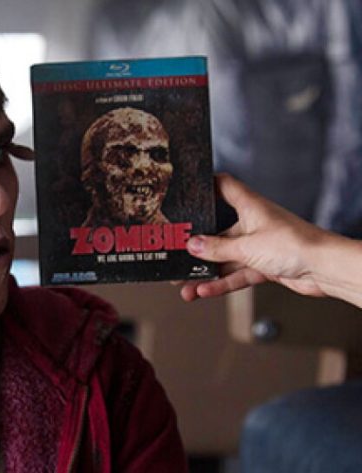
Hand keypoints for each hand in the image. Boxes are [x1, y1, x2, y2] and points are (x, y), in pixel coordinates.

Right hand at [180, 174, 332, 301]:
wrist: (325, 269)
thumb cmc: (295, 245)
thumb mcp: (247, 246)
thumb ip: (217, 248)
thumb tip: (192, 245)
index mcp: (249, 206)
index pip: (224, 187)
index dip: (206, 186)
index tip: (186, 192)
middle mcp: (252, 224)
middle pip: (217, 231)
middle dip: (196, 246)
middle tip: (175, 253)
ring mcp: (257, 246)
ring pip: (224, 259)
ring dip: (204, 272)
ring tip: (183, 285)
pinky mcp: (263, 266)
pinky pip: (235, 274)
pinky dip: (220, 283)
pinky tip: (203, 291)